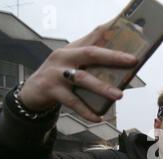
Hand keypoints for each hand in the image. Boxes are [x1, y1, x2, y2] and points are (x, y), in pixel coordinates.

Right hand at [19, 19, 137, 121]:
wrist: (31, 91)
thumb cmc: (58, 75)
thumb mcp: (71, 62)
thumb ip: (89, 58)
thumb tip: (117, 62)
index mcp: (72, 48)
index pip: (93, 39)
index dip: (111, 35)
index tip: (129, 38)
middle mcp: (63, 57)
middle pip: (90, 54)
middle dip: (112, 57)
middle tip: (131, 61)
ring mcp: (56, 73)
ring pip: (82, 79)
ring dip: (102, 87)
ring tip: (119, 95)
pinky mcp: (51, 90)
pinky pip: (73, 102)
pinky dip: (86, 111)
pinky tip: (98, 118)